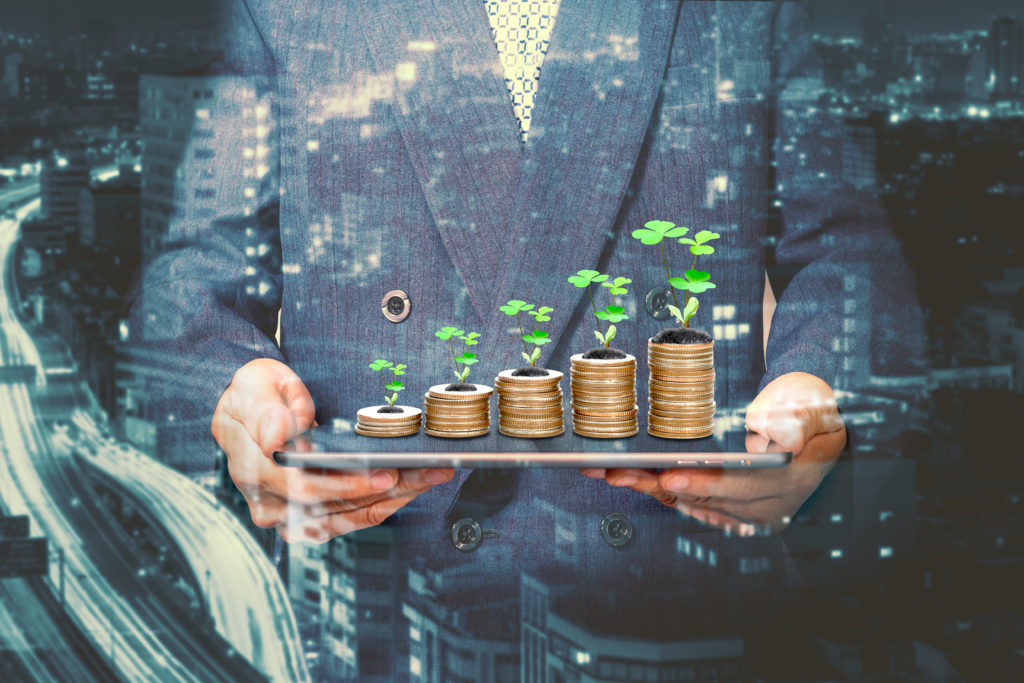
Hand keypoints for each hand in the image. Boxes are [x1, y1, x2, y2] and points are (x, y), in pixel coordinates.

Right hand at [211, 358, 452, 541]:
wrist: (248, 407)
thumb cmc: (254, 393)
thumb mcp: (254, 385)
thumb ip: (264, 411)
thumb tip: (275, 437)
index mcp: (254, 468)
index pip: (305, 488)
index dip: (349, 485)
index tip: (386, 475)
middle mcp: (269, 501)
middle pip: (335, 507)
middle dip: (387, 490)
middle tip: (426, 472)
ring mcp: (287, 515)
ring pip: (347, 518)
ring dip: (392, 500)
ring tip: (429, 477)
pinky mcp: (306, 519)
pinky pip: (348, 519)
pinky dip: (381, 506)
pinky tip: (409, 489)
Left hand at [581, 372, 845, 533]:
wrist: (807, 414)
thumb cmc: (810, 405)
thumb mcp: (817, 408)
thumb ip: (801, 421)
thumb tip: (783, 435)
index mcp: (788, 484)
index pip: (740, 487)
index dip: (704, 483)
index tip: (671, 476)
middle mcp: (764, 506)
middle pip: (703, 497)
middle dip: (656, 484)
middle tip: (618, 472)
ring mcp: (741, 509)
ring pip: (686, 500)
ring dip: (646, 486)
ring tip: (607, 471)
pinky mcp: (721, 504)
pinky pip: (683, 500)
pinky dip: (653, 487)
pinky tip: (624, 476)